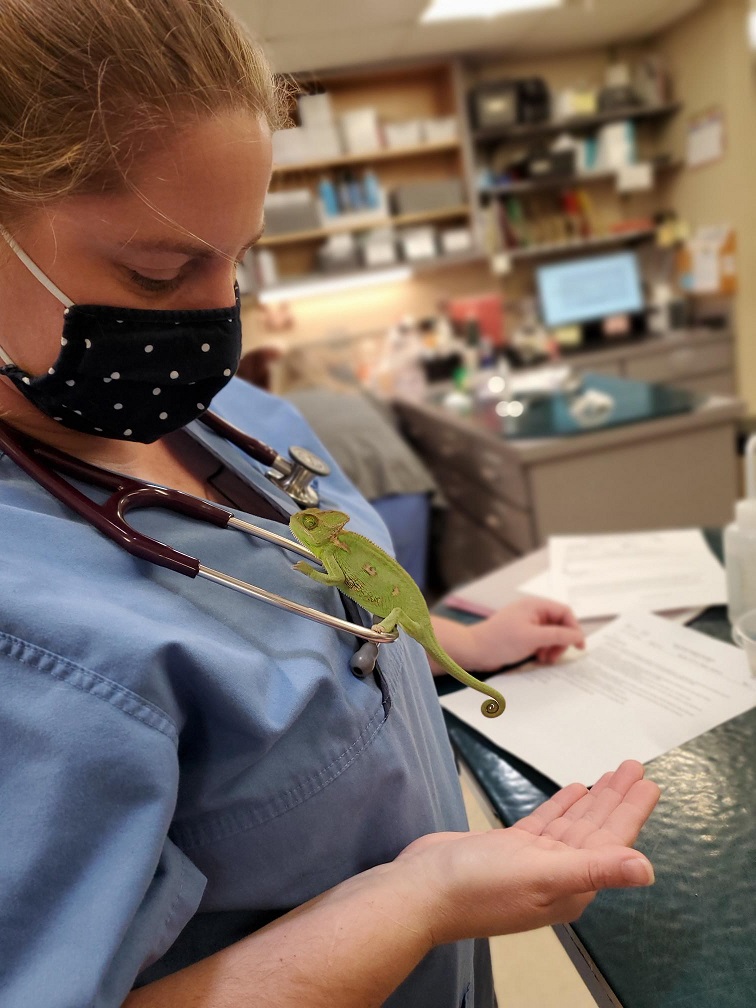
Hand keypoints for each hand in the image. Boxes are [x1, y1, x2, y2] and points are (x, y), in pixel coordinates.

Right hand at [396, 760, 658, 943]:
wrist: (422, 892)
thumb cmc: (480, 888)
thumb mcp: (543, 875)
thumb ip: (595, 869)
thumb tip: (648, 871)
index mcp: (572, 885)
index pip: (612, 841)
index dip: (631, 811)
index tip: (649, 783)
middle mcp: (558, 874)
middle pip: (596, 829)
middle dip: (616, 798)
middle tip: (635, 767)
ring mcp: (533, 861)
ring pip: (573, 823)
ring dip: (593, 799)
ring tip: (612, 774)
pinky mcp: (509, 849)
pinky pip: (545, 823)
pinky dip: (561, 805)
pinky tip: (573, 790)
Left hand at [434, 595, 584, 673]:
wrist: (474, 650)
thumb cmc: (502, 641)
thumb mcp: (534, 638)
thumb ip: (559, 635)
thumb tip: (579, 635)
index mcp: (536, 605)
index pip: (565, 612)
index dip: (574, 628)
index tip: (579, 646)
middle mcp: (532, 612)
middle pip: (559, 625)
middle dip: (560, 642)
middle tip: (554, 657)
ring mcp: (527, 624)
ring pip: (551, 635)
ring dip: (552, 648)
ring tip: (545, 660)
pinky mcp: (522, 635)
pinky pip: (541, 641)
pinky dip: (543, 650)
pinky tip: (538, 659)